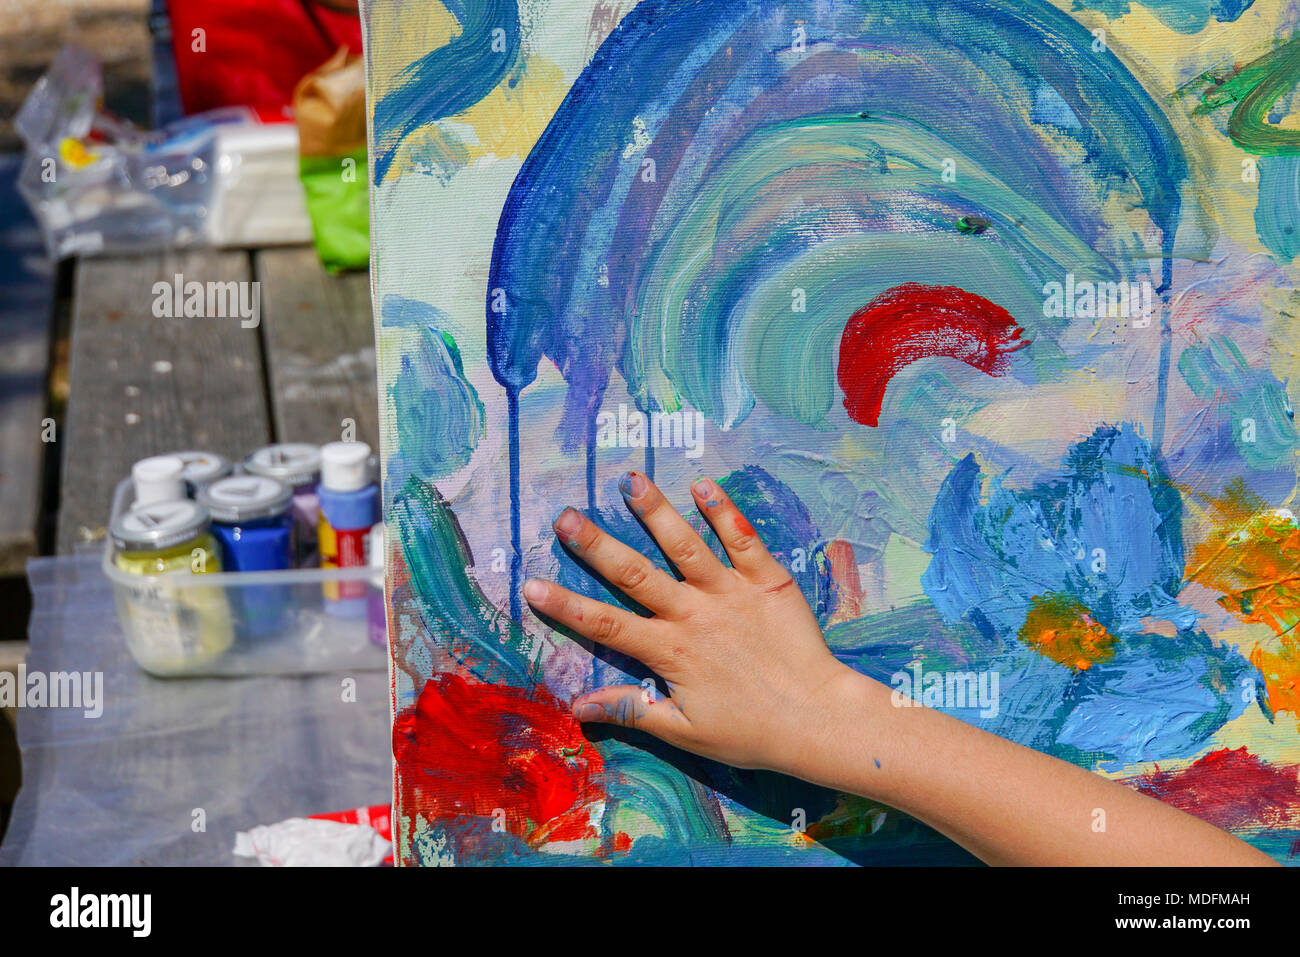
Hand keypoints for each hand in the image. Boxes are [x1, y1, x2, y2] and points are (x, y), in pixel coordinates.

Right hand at [522, 471, 852, 772]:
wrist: (818, 719)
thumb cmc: (751, 731)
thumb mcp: (685, 730)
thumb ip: (632, 709)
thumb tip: (576, 708)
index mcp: (669, 651)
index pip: (604, 624)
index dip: (565, 605)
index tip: (530, 584)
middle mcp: (693, 614)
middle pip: (635, 573)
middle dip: (596, 544)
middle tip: (565, 516)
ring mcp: (730, 593)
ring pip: (685, 545)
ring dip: (656, 511)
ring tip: (630, 480)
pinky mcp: (766, 581)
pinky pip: (742, 539)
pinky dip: (723, 510)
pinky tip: (703, 484)